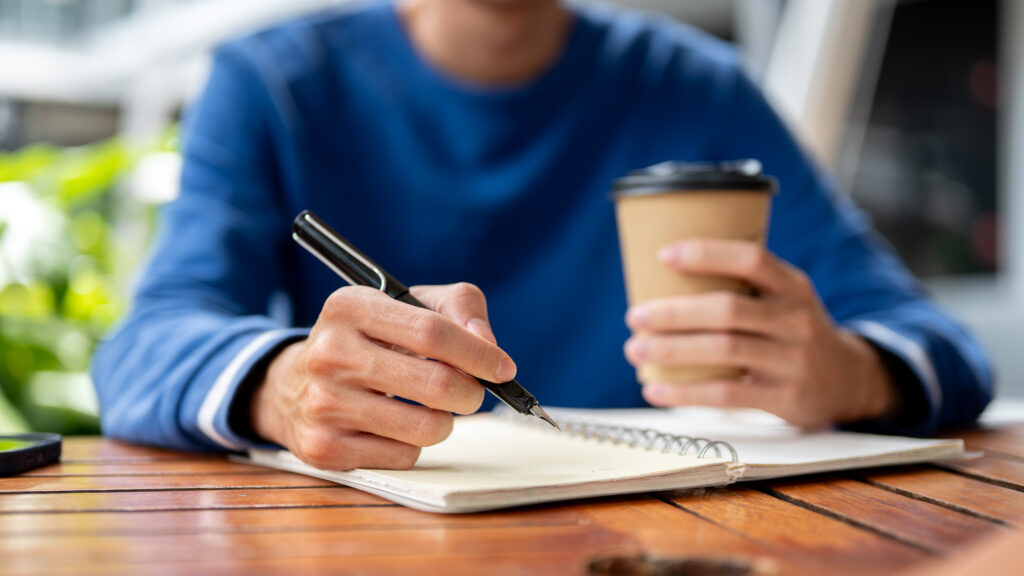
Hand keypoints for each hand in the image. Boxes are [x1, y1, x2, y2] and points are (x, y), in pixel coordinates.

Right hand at [249, 283, 515, 469]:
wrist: (296, 384)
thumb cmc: (371, 339)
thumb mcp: (407, 304)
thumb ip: (458, 308)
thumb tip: (489, 348)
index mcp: (351, 306)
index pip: (432, 332)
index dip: (478, 354)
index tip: (503, 368)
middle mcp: (330, 353)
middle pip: (436, 385)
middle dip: (470, 393)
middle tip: (472, 393)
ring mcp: (323, 403)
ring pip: (425, 428)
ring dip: (444, 422)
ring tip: (429, 409)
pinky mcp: (324, 448)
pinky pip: (403, 456)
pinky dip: (413, 444)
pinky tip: (394, 426)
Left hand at [623, 239, 896, 428]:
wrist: (847, 380)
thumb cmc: (792, 330)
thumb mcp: (783, 299)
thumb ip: (741, 288)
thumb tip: (660, 280)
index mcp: (792, 286)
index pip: (752, 260)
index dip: (707, 254)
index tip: (664, 255)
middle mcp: (796, 319)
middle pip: (727, 310)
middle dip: (674, 312)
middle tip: (635, 316)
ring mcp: (793, 360)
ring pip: (724, 350)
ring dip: (672, 350)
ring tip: (635, 349)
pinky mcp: (784, 397)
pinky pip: (727, 393)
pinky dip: (685, 392)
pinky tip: (655, 389)